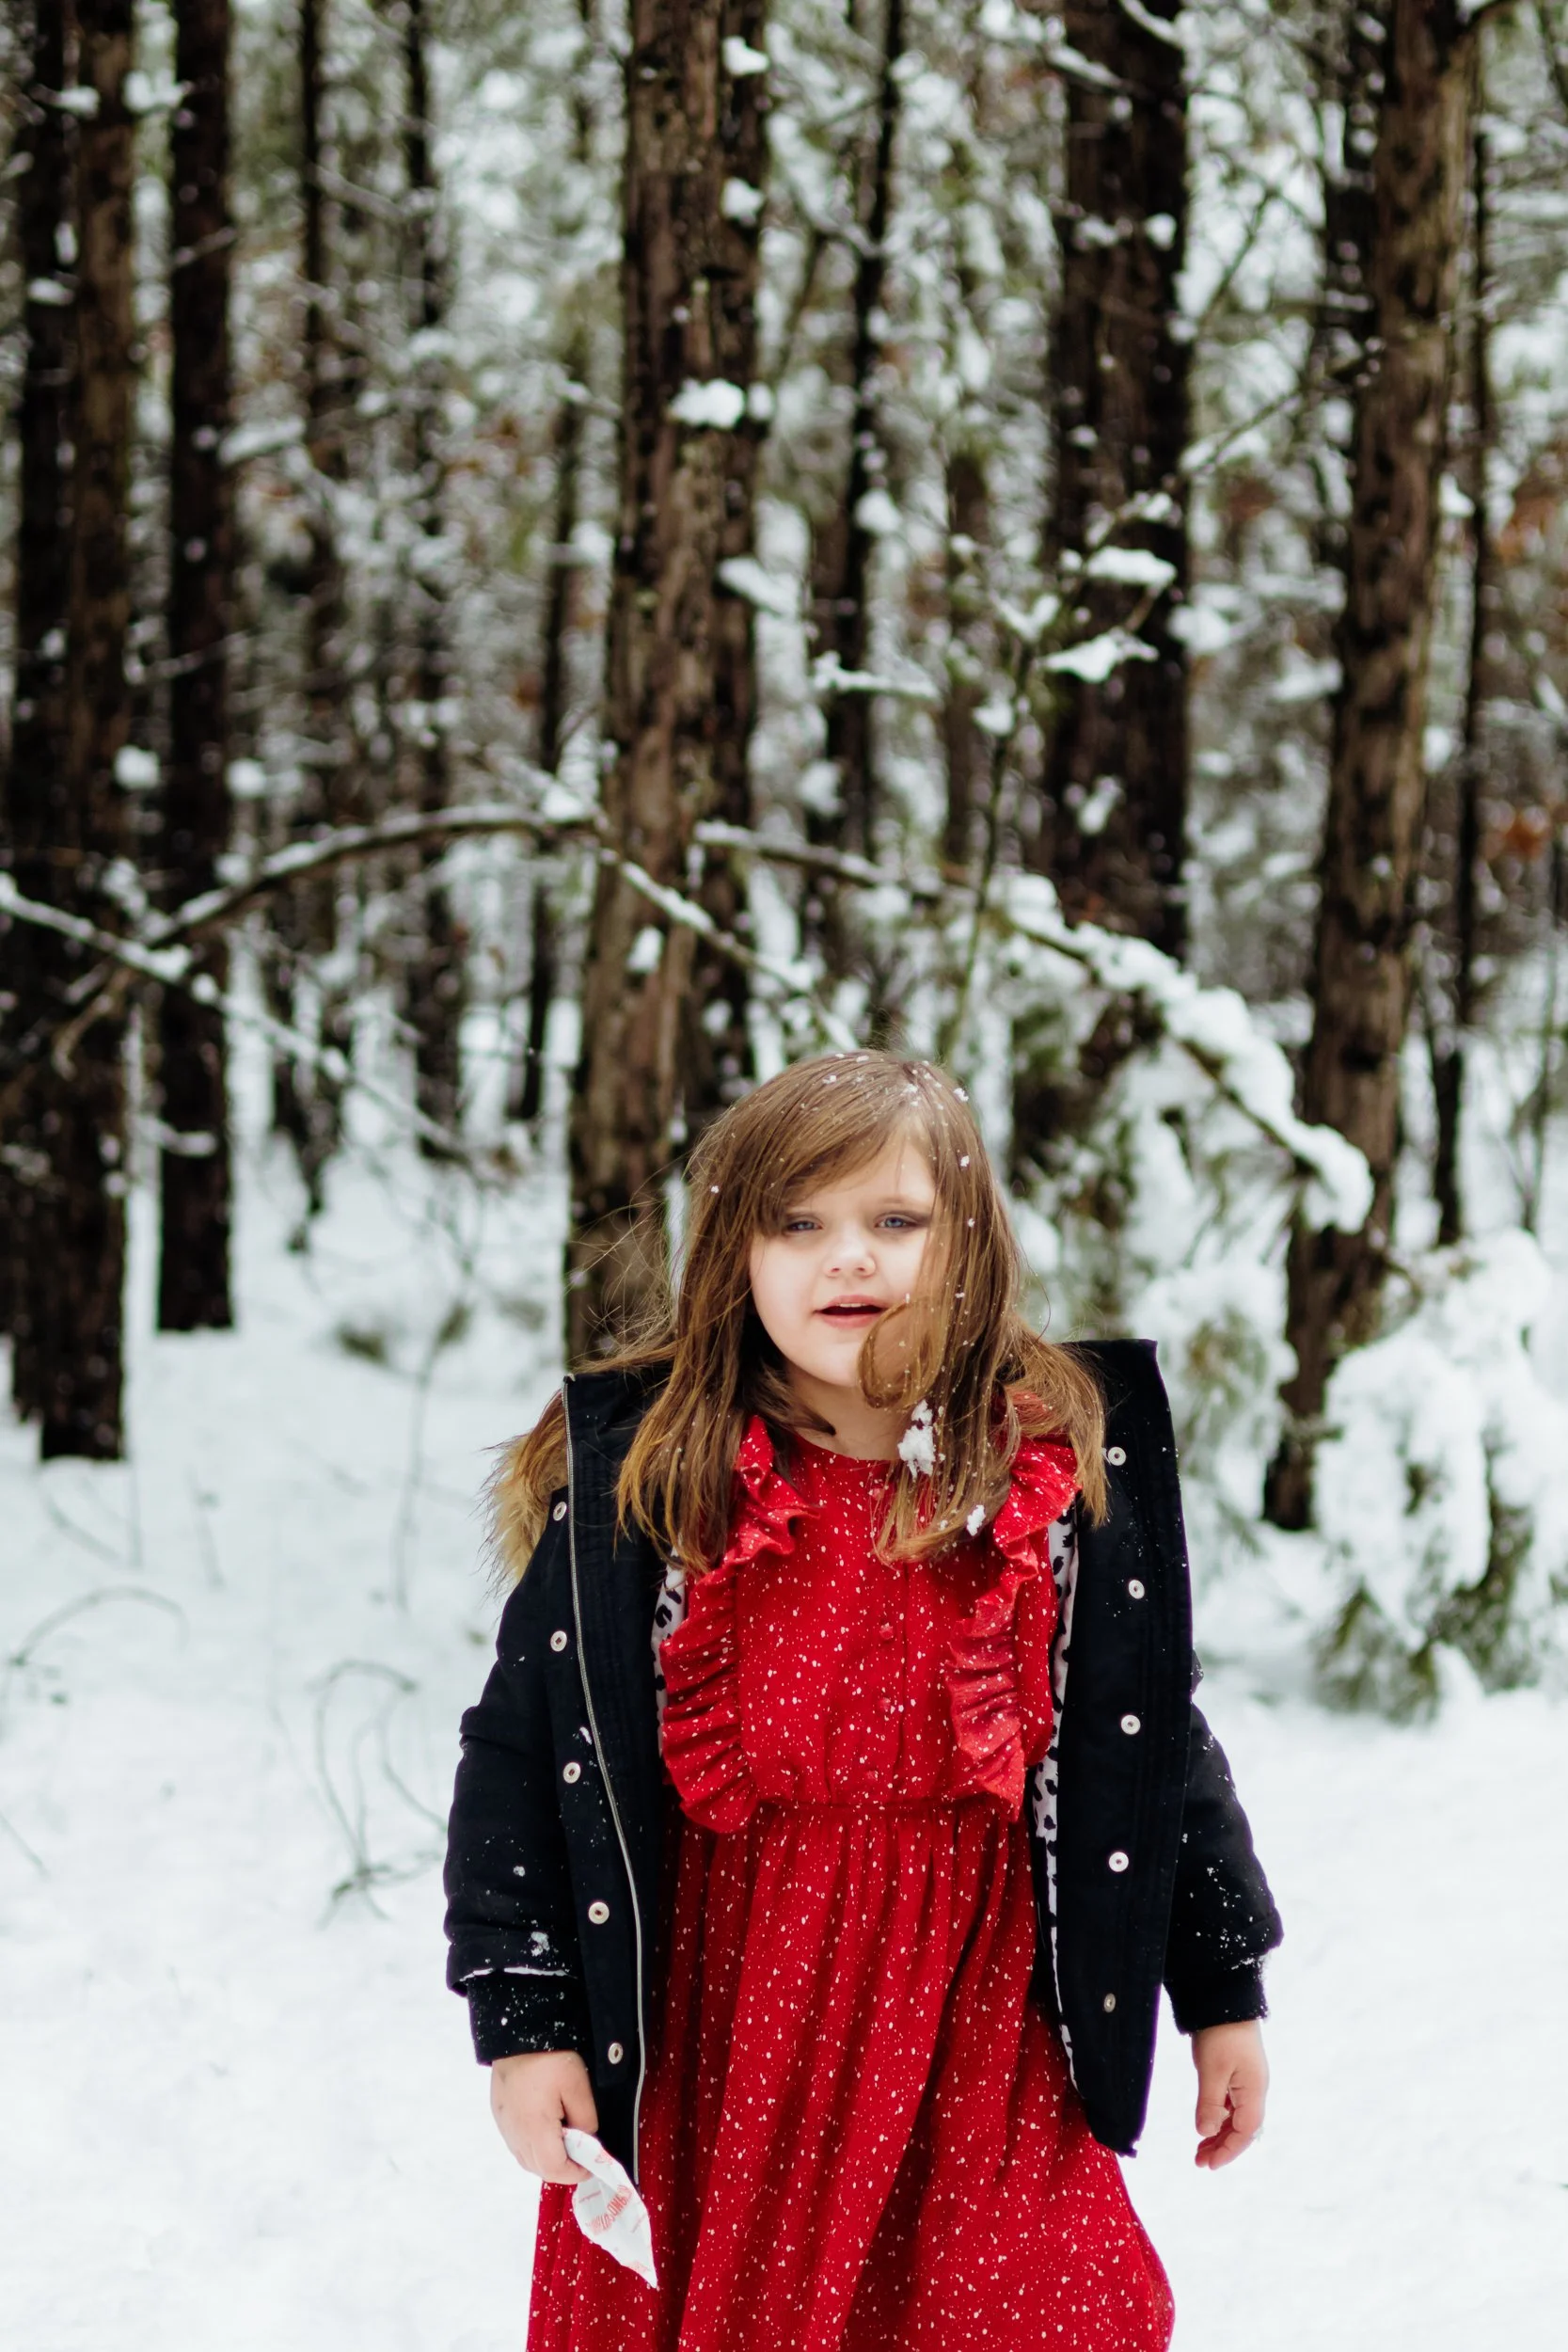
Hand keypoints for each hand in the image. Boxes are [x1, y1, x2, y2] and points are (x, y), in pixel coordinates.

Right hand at [490, 2049, 598, 2183]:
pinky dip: (533, 2147)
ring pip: (525, 2159)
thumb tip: (586, 2139)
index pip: (554, 2169)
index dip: (574, 2173)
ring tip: (564, 2142)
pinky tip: (545, 2130)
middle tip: (580, 2155)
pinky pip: (516, 2143)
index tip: (590, 2165)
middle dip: (562, 2169)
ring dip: (546, 2159)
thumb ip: (585, 2118)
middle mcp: (515, 2133)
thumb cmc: (549, 2057)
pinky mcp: (499, 2115)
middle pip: (538, 2169)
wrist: (516, 2033)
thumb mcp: (577, 2084)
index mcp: (535, 2128)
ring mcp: (505, 2125)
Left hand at [1190, 2020, 1267, 2169]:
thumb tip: (1205, 2134)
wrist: (1225, 1998)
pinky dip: (1218, 2117)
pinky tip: (1206, 2123)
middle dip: (1222, 2147)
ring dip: (1219, 2134)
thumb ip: (1209, 2104)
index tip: (1209, 2165)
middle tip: (1199, 2161)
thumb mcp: (1212, 2070)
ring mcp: (1247, 2081)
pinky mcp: (1237, 2072)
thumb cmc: (1221, 2033)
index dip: (1228, 2151)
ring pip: (1236, 2118)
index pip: (1245, 2133)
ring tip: (1200, 2149)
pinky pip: (1231, 2104)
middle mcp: (1255, 2089)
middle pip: (1242, 2129)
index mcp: (1254, 2091)